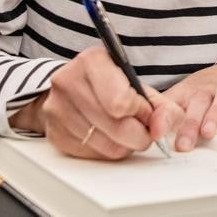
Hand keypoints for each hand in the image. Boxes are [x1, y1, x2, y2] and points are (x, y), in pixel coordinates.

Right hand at [10, 46, 183, 159]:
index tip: (145, 110)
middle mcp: (69, 82)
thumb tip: (161, 128)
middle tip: (143, 129)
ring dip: (125, 144)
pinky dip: (107, 150)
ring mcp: (57, 109)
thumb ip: (161, 105)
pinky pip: (93, 155)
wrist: (71, 88)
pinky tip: (108, 136)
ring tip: (126, 130)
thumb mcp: (138, 84)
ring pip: (107, 146)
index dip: (142, 112)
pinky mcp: (54, 133)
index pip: (121, 102)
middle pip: (117, 127)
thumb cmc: (109, 85)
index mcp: (92, 61)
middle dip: (140, 134)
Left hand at [160, 61, 216, 151]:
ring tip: (209, 133)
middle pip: (198, 101)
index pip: (172, 102)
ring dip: (216, 114)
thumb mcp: (181, 100)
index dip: (163, 117)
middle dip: (190, 122)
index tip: (156, 134)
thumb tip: (143, 134)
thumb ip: (164, 115)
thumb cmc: (202, 92)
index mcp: (187, 92)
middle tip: (183, 144)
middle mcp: (207, 90)